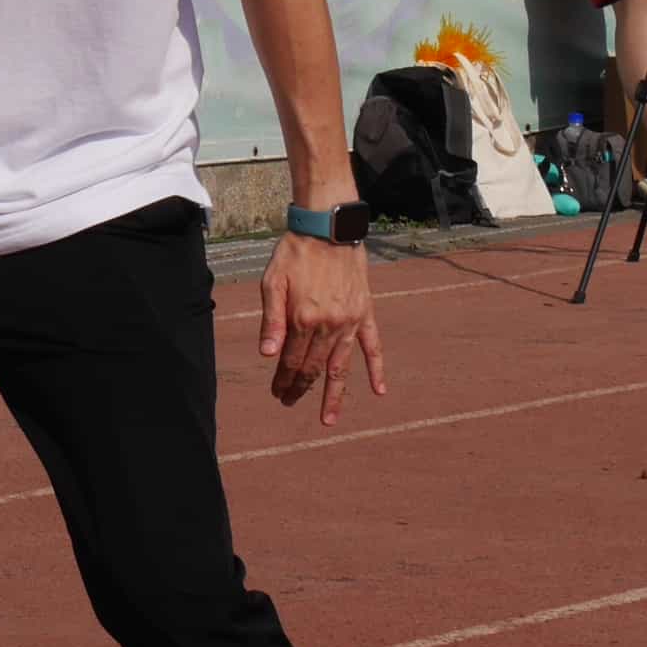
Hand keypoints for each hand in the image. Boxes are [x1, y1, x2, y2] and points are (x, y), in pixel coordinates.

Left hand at [258, 234, 386, 426]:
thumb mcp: (272, 283)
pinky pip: (373, 347)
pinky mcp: (365, 313)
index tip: (276, 392)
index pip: (291, 361)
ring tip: (328, 418)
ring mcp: (350, 322)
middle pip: (313, 367)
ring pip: (341, 366)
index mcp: (304, 319)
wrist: (328, 228)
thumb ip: (271, 321)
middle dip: (300, 388)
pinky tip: (378, 391)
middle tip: (288, 402)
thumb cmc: (295, 253)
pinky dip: (376, 369)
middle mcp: (329, 325)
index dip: (283, 379)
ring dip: (333, 393)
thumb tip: (268, 356)